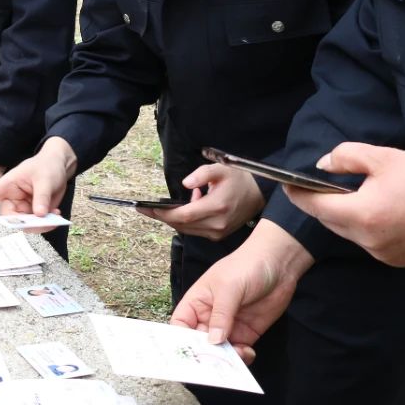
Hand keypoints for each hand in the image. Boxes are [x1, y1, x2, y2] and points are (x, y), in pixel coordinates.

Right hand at [0, 137, 76, 228]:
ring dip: (39, 226)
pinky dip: (47, 224)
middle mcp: (13, 198)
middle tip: (42, 223)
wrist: (59, 166)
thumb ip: (42, 196)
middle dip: (24, 224)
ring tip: (54, 218)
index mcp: (8, 185)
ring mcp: (24, 207)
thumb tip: (39, 215)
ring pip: (25, 224)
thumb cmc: (47, 166)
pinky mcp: (34, 212)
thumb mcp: (45, 179)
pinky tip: (56, 215)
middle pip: (10, 217)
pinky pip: (37, 224)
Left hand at [140, 164, 264, 240]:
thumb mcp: (220, 169)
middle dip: (162, 217)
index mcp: (217, 207)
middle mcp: (217, 224)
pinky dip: (185, 221)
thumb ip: (201, 174)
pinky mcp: (219, 235)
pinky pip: (195, 230)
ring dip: (173, 219)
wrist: (259, 193)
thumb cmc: (238, 179)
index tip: (147, 208)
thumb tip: (185, 183)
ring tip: (166, 205)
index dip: (164, 213)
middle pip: (182, 225)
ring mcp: (218, 232)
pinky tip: (188, 206)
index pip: (183, 215)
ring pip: (187, 229)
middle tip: (146, 209)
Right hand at [170, 219, 312, 360]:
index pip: (180, 325)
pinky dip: (242, 358)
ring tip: (235, 361)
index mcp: (196, 302)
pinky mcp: (247, 333)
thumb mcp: (229, 288)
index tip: (187, 354)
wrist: (279, 265)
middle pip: (199, 342)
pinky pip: (239, 352)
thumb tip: (213, 342)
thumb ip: (221, 315)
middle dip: (204, 355)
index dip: (179, 340)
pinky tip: (248, 353)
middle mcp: (209, 317)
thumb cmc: (245, 267)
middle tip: (212, 366)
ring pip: (220, 351)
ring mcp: (228, 326)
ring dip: (225, 359)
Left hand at [285, 143, 404, 266]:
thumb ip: (345, 157)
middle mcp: (369, 240)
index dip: (298, 195)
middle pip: (330, 222)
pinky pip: (367, 243)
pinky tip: (379, 213)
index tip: (287, 185)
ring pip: (348, 233)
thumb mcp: (382, 157)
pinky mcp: (396, 260)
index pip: (315, 207)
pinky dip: (365, 229)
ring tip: (358, 197)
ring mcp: (382, 254)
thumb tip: (321, 167)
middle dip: (324, 204)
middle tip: (325, 186)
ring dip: (346, 217)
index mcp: (362, 215)